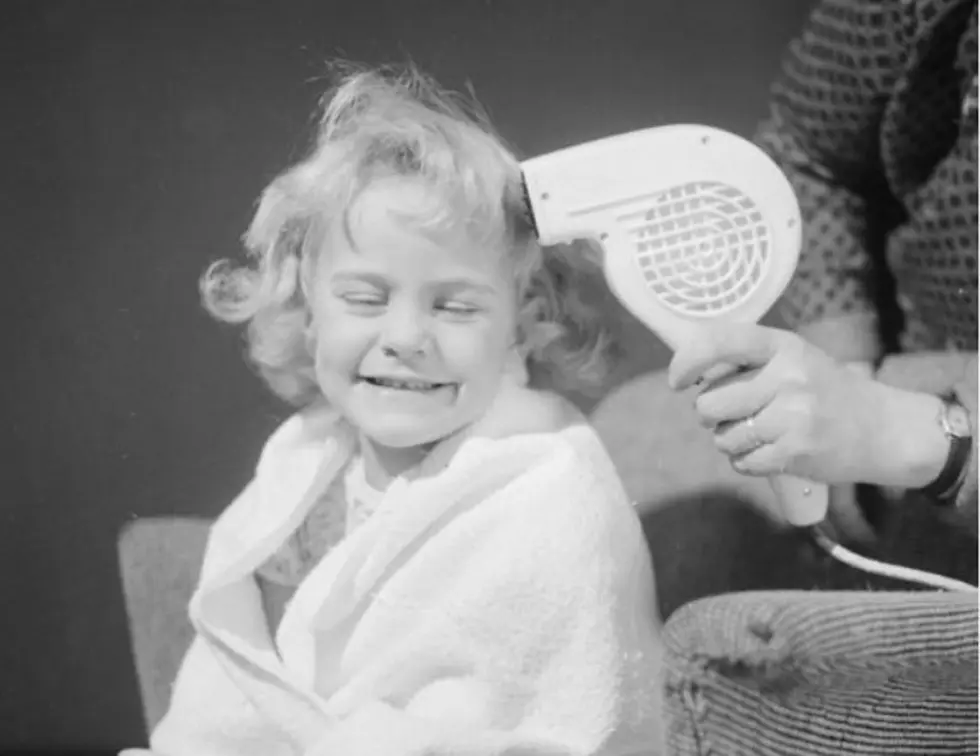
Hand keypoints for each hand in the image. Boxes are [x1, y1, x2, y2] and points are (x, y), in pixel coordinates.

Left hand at [667, 323, 893, 484]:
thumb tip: (690, 373)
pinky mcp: (797, 451)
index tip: (677, 381)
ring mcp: (793, 415)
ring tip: (761, 434)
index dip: (687, 362)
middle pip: (709, 404)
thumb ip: (747, 361)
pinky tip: (772, 452)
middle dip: (712, 415)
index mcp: (783, 346)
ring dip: (731, 442)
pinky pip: (743, 463)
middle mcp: (787, 376)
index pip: (719, 342)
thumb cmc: (826, 392)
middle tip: (737, 414)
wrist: (885, 429)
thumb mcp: (793, 359)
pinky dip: (749, 462)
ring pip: (723, 438)